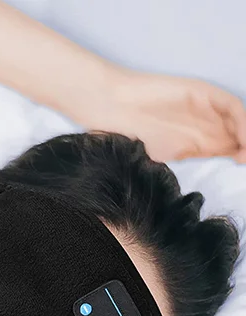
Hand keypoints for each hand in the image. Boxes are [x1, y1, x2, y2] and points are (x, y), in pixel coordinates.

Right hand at [79, 69, 245, 162]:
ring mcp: (204, 109)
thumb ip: (175, 166)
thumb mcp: (152, 160)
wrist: (112, 106)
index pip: (226, 149)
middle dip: (244, 150)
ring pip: (239, 122)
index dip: (238, 158)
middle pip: (236, 137)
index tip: (240, 170)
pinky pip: (233, 107)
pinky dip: (243, 122)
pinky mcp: (202, 94)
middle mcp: (202, 125)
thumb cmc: (124, 135)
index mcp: (193, 142)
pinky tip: (242, 137)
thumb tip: (189, 192)